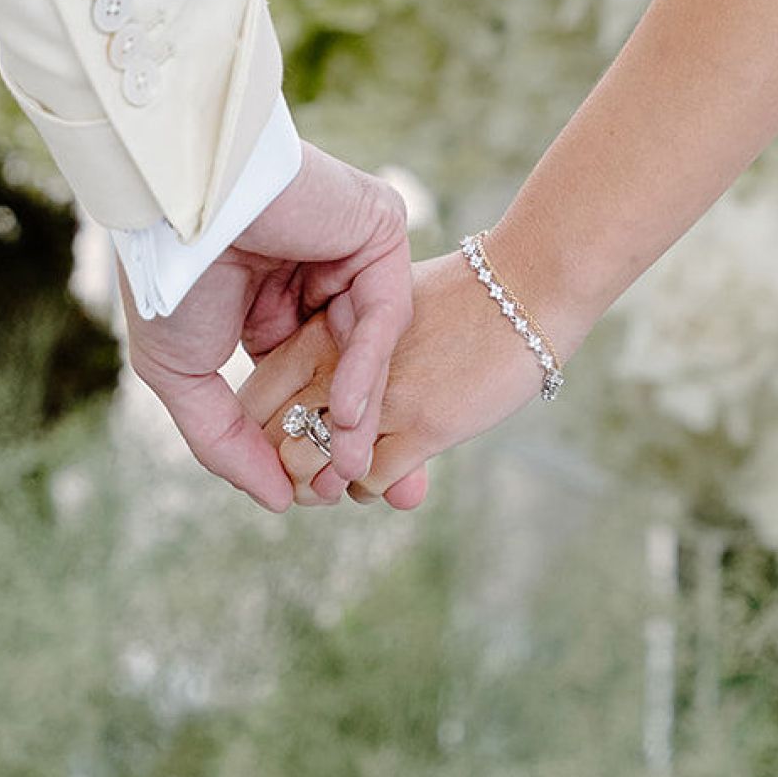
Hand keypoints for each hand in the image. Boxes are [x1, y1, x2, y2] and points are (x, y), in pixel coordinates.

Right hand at [120, 145, 410, 512]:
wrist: (180, 205)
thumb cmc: (168, 279)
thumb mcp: (182, 375)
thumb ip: (227, 443)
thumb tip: (279, 504)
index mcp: (266, 309)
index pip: (300, 387)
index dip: (304, 441)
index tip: (307, 497)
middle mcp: (313, 284)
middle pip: (344, 376)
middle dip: (350, 439)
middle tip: (351, 490)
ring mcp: (349, 257)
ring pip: (368, 353)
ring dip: (361, 414)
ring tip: (351, 466)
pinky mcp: (380, 233)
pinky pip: (384, 314)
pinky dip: (367, 366)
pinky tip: (348, 413)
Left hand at [240, 247, 562, 508]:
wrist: (523, 288)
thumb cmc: (456, 299)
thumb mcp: (378, 309)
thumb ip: (341, 347)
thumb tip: (317, 403)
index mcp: (317, 331)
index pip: (254, 401)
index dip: (259, 438)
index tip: (284, 449)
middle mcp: (335, 364)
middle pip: (272, 441)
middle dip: (285, 471)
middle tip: (311, 477)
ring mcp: (376, 397)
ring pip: (309, 468)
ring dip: (322, 487)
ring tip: (345, 479)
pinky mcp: (420, 425)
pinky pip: (365, 480)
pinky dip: (367, 487)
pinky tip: (392, 472)